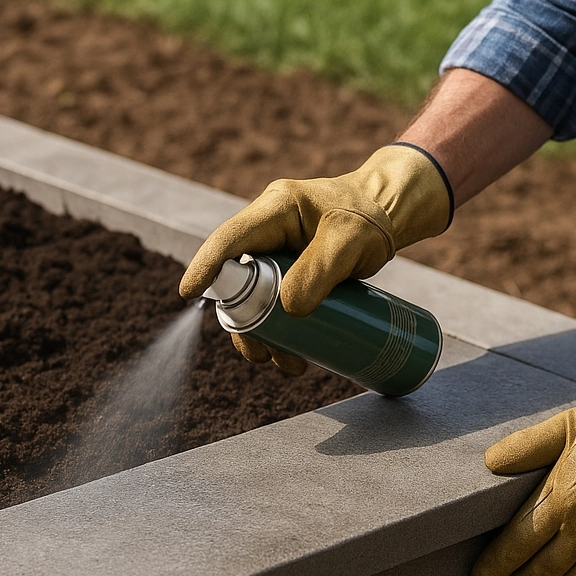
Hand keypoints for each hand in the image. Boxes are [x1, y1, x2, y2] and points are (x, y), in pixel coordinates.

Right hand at [179, 143, 452, 373]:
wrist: (388, 215)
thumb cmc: (368, 217)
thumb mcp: (349, 241)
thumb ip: (320, 271)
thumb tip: (288, 311)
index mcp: (275, 211)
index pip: (230, 240)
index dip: (207, 266)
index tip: (188, 293)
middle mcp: (268, 235)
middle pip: (239, 283)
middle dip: (245, 324)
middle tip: (262, 354)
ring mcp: (278, 257)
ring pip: (256, 303)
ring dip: (265, 338)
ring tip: (291, 365)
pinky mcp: (291, 276)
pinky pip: (275, 308)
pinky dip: (283, 335)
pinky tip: (299, 357)